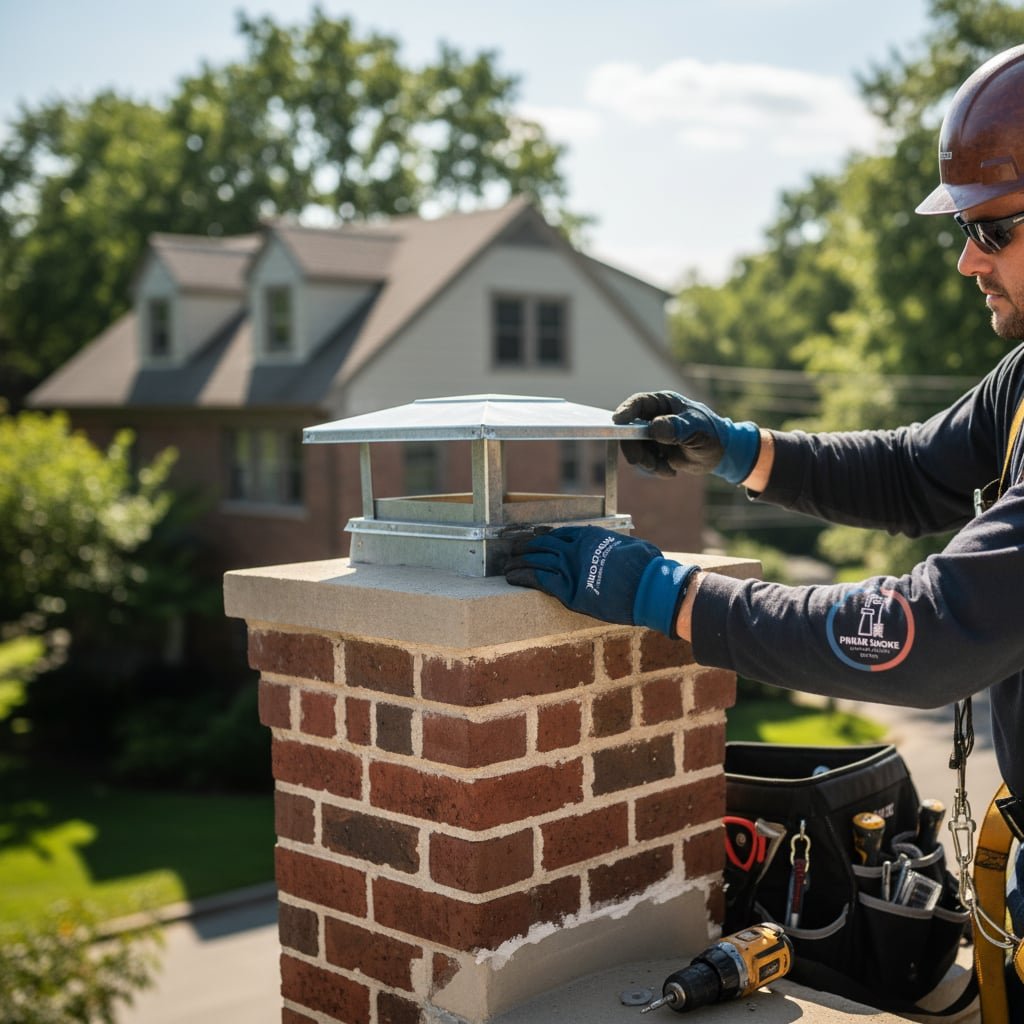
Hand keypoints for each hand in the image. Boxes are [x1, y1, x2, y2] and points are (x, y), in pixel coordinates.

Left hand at [503, 525, 696, 636]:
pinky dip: (523, 577)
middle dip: (525, 547)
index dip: (542, 536)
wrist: (649, 587)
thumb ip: (613, 546)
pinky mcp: (569, 590)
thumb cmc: (647, 568)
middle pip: (543, 545)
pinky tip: (512, 577)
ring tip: (507, 566)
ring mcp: (571, 568)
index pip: (559, 534)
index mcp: (590, 537)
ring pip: (536, 560)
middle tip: (512, 550)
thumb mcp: (629, 546)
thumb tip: (615, 549)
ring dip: (519, 562)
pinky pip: (539, 580)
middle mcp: (576, 549)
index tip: (533, 537)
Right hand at [613, 391, 759, 483]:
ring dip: (646, 462)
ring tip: (665, 469)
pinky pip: (645, 461)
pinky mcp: (654, 451)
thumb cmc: (712, 434)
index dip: (626, 411)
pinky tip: (671, 471)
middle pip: (630, 429)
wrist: (720, 454)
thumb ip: (677, 427)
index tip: (617, 422)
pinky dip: (655, 469)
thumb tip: (655, 427)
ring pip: (635, 448)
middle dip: (633, 447)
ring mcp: (652, 435)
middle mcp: (654, 417)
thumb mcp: (696, 430)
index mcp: (664, 403)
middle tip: (639, 461)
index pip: (639, 403)